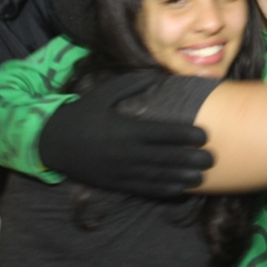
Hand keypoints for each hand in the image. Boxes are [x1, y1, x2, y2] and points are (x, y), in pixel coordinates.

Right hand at [38, 71, 213, 197]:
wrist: (53, 144)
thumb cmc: (81, 115)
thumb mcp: (102, 94)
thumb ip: (131, 84)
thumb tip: (157, 76)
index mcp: (127, 129)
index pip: (164, 133)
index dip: (186, 136)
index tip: (205, 135)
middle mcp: (127, 152)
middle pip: (167, 157)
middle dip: (191, 159)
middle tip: (213, 158)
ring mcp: (122, 171)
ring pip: (159, 176)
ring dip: (183, 177)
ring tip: (203, 177)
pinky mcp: (117, 184)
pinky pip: (145, 189)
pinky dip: (165, 190)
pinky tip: (181, 189)